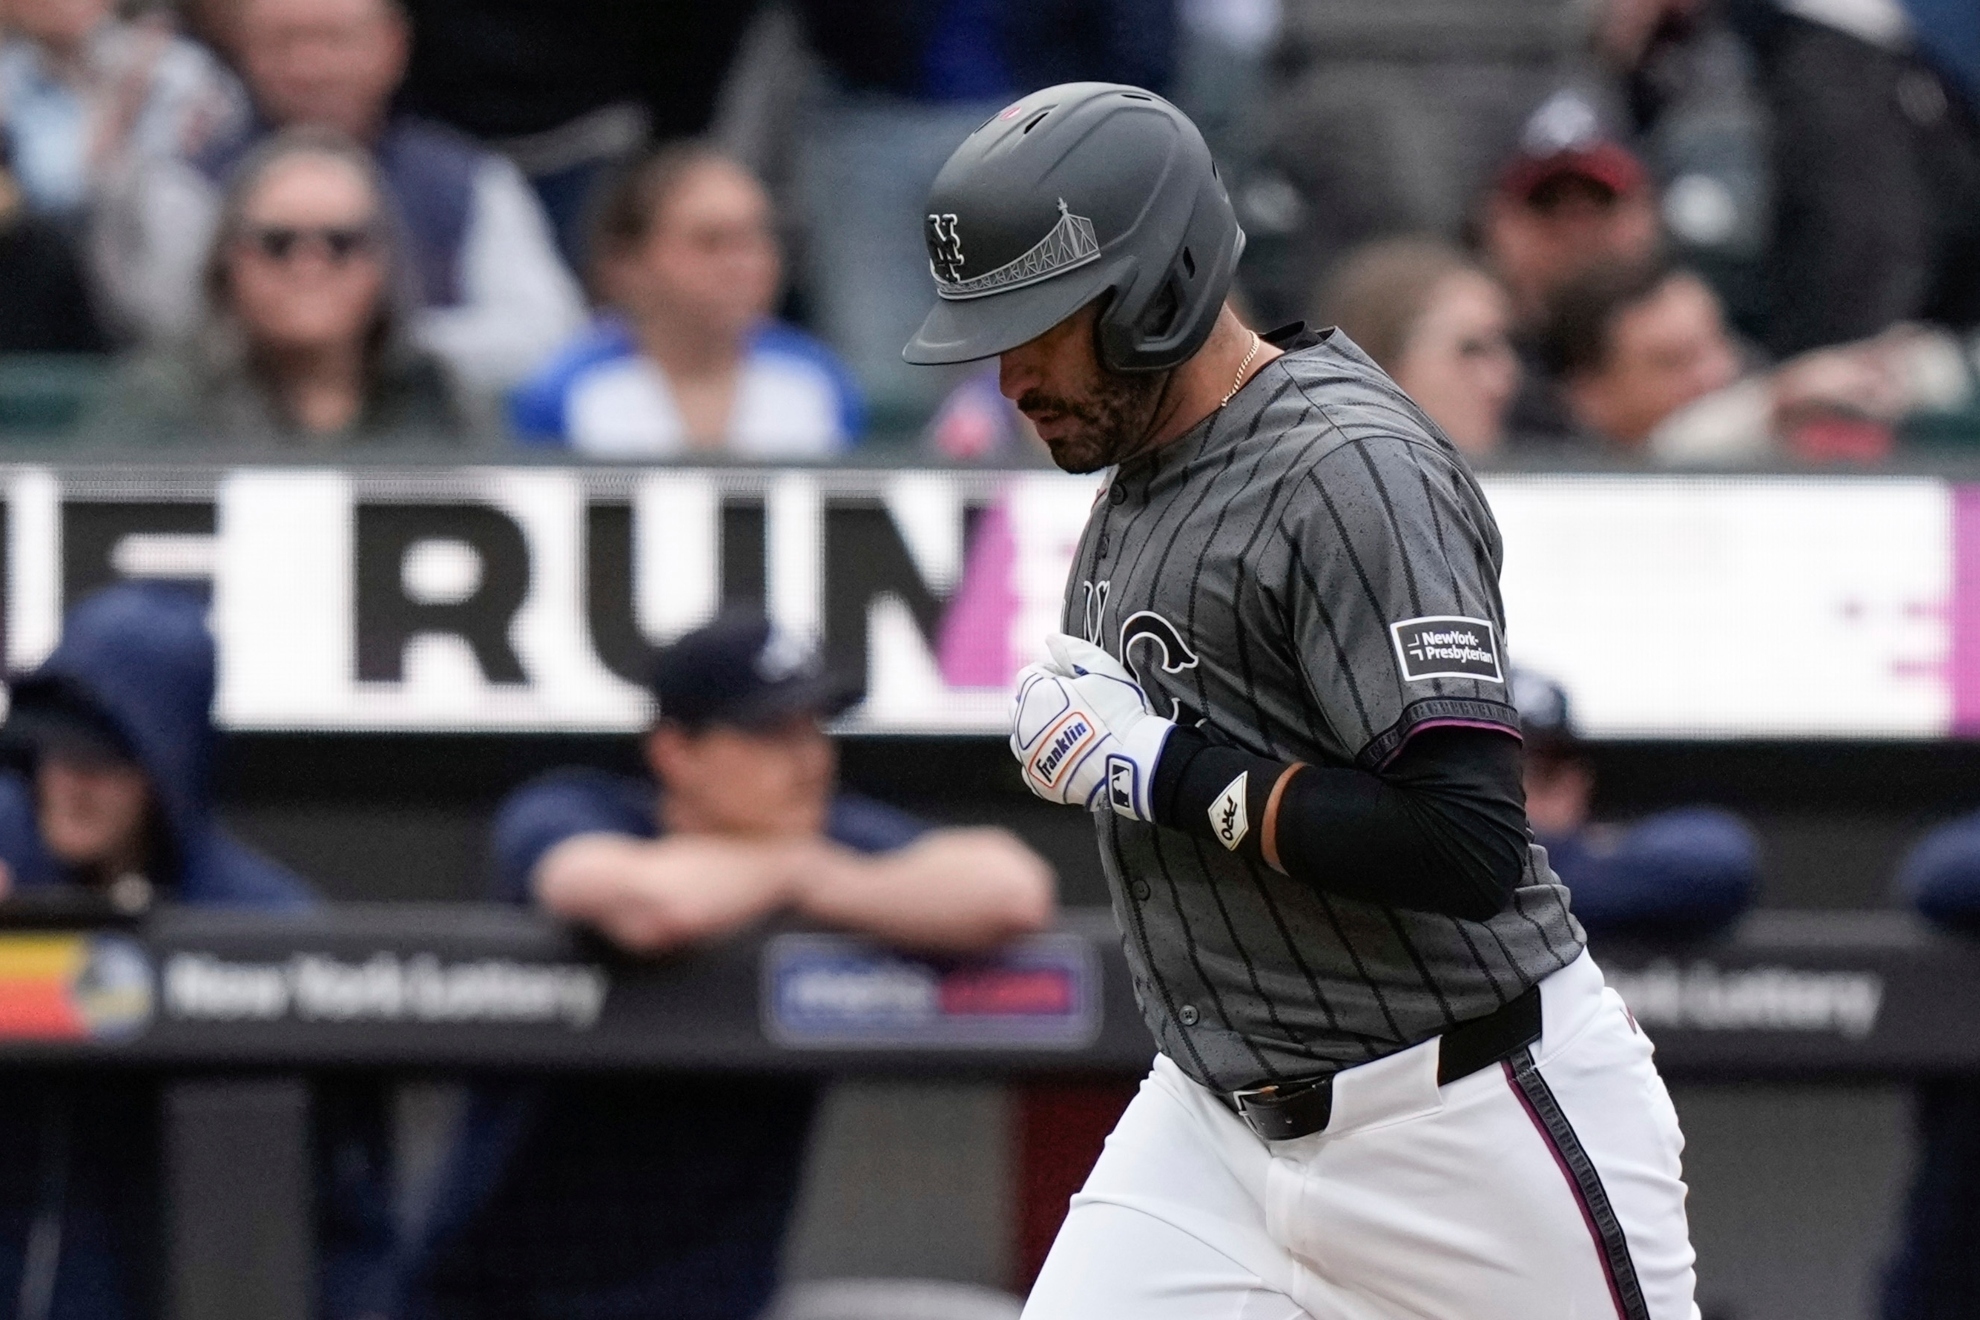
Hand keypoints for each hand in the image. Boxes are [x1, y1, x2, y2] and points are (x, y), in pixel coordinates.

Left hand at [1009, 634, 1173, 818]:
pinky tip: (1069, 756)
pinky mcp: (1039, 782)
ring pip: (1022, 737)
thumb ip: (1073, 650)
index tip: (1077, 682)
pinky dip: (1045, 760)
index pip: (1030, 674)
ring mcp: (1028, 757)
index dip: (1054, 673)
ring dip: (1039, 730)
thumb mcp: (1103, 670)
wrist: (1133, 764)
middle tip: (1078, 707)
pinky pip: (1032, 766)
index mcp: (1033, 695)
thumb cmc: (1120, 712)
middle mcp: (1022, 726)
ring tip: (1073, 733)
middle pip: (1022, 704)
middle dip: (1042, 701)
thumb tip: (1050, 638)